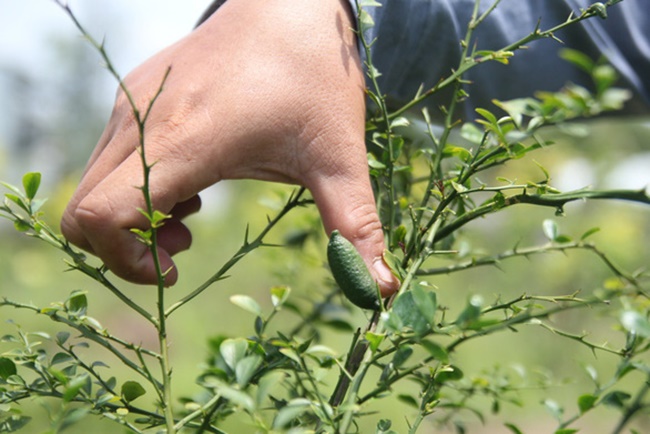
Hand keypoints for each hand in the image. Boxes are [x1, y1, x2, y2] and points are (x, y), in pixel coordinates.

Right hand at [61, 0, 398, 295]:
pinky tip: (187, 181)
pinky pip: (106, 160)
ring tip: (189, 216)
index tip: (174, 268)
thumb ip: (354, 227)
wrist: (288, 5)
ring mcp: (131, 104)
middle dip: (125, 249)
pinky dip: (133, 189)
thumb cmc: (315, 78)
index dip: (126, 261)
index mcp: (188, 139)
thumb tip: (381, 290)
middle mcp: (143, 119)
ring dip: (130, 219)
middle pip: (82, 211)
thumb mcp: (339, 158)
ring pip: (91, 186)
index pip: (103, 216)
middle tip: (180, 249)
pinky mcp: (133, 96)